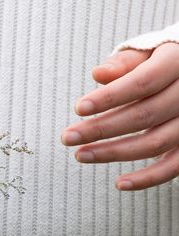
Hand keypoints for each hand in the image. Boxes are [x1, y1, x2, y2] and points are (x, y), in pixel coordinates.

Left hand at [61, 42, 178, 190]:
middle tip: (67, 137)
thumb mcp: (149, 52)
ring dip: (114, 152)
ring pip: (156, 142)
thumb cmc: (166, 61)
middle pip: (144, 115)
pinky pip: (174, 167)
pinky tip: (120, 184)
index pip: (142, 82)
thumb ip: (125, 62)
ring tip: (81, 155)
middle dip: (101, 128)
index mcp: (178, 63)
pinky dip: (149, 178)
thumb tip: (98, 75)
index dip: (110, 97)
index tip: (78, 108)